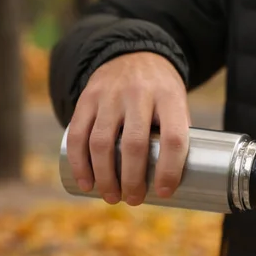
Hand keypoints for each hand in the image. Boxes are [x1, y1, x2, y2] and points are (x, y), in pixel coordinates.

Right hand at [66, 52, 190, 204]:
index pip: (173, 138)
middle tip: (134, 200)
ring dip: (105, 177)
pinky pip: (77, 134)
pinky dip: (80, 163)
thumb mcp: (177, 105)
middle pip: (134, 145)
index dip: (170, 170)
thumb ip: (175, 136)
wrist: (133, 54)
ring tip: (112, 197)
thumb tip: (174, 182)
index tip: (164, 193)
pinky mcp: (87, 98)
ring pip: (102, 143)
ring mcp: (110, 95)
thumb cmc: (161, 93)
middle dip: (132, 180)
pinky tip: (86, 182)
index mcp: (169, 97)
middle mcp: (139, 94)